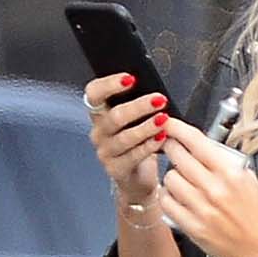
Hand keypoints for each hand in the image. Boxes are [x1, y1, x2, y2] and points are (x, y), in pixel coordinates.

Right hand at [83, 71, 166, 216]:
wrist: (138, 177)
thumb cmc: (139, 141)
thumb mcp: (136, 119)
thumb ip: (138, 103)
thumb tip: (155, 91)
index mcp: (100, 113)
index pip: (93, 94)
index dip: (109, 84)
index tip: (130, 78)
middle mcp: (99, 132)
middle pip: (113, 117)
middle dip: (138, 106)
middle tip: (159, 100)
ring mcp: (105, 152)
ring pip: (124, 138)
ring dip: (146, 127)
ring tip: (163, 120)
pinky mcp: (115, 169)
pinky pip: (132, 157)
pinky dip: (149, 146)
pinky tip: (161, 139)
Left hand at [154, 124, 257, 256]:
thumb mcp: (247, 178)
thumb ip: (223, 161)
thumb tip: (198, 145)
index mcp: (230, 172)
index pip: (196, 142)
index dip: (177, 129)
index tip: (168, 123)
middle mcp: (214, 188)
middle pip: (178, 156)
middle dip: (171, 148)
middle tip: (171, 148)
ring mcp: (201, 208)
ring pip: (170, 179)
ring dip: (172, 176)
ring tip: (182, 180)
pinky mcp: (192, 226)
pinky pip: (167, 203)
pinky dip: (168, 197)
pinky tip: (177, 197)